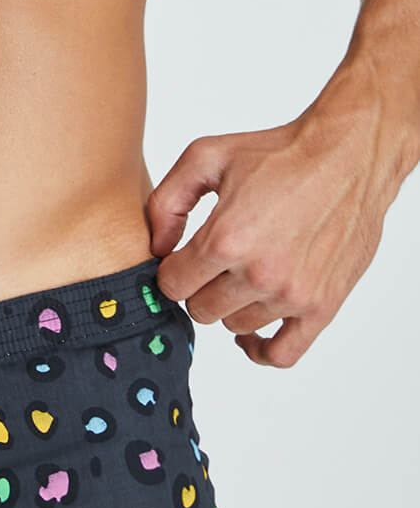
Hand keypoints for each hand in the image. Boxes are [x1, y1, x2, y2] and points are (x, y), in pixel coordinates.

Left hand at [146, 105, 399, 367]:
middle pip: (200, 310)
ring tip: (245, 273)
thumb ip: (166, 203)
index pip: (172, 286)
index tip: (185, 258)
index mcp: (226, 239)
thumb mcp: (206, 157)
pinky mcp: (322, 306)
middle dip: (201, 287)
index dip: (173, 270)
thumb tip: (157, 251)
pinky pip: (282, 355)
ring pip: (235, 326)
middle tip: (217, 263)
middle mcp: (259, 273)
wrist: (350, 154)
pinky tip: (253, 331)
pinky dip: (262, 350)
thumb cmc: (280, 152)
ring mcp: (292, 294)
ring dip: (234, 305)